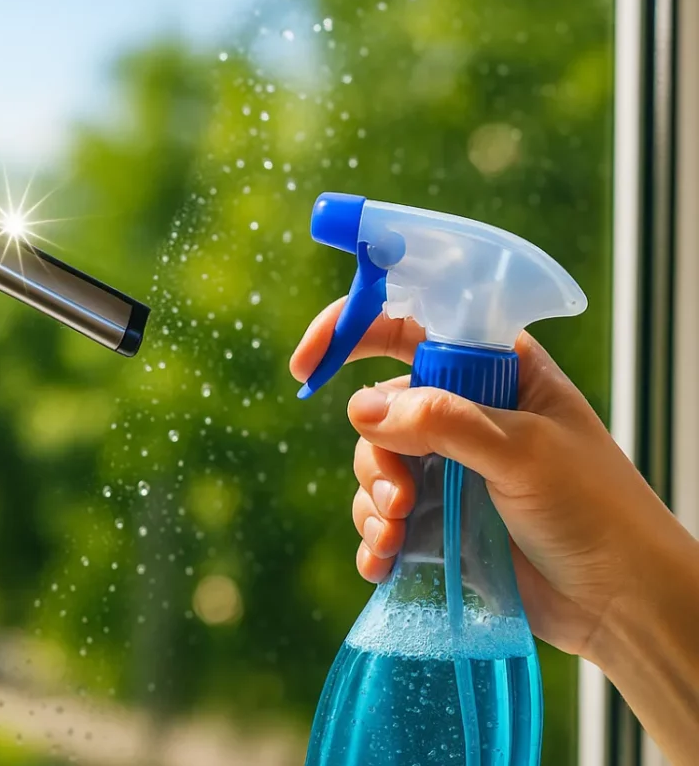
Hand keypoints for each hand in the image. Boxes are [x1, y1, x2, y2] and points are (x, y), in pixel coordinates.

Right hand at [289, 298, 672, 658]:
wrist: (620, 602)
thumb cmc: (595, 511)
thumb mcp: (524, 452)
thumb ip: (443, 420)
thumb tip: (361, 409)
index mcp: (498, 372)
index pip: (412, 325)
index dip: (353, 331)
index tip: (308, 365)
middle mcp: (468, 413)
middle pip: (380, 409)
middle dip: (376, 457)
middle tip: (398, 500)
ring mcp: (451, 468)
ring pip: (376, 466)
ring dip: (374, 504)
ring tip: (395, 540)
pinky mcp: (440, 520)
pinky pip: (381, 517)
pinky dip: (374, 540)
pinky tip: (383, 563)